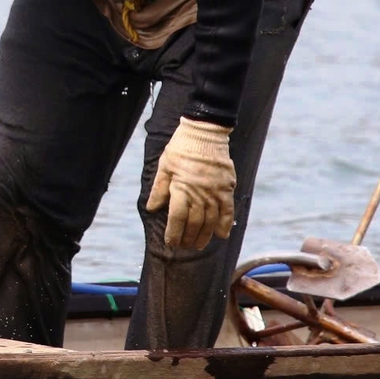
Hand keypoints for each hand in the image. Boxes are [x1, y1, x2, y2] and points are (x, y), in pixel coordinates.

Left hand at [145, 118, 236, 250]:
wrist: (205, 131)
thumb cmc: (181, 148)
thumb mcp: (164, 165)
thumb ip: (159, 189)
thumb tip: (151, 208)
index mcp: (181, 187)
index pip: (177, 217)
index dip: (174, 232)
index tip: (171, 242)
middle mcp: (199, 193)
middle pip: (194, 222)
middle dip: (188, 238)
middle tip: (185, 247)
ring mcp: (215, 191)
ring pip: (211, 220)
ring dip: (205, 235)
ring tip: (199, 245)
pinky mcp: (227, 187)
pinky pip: (228, 210)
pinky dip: (225, 223)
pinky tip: (221, 235)